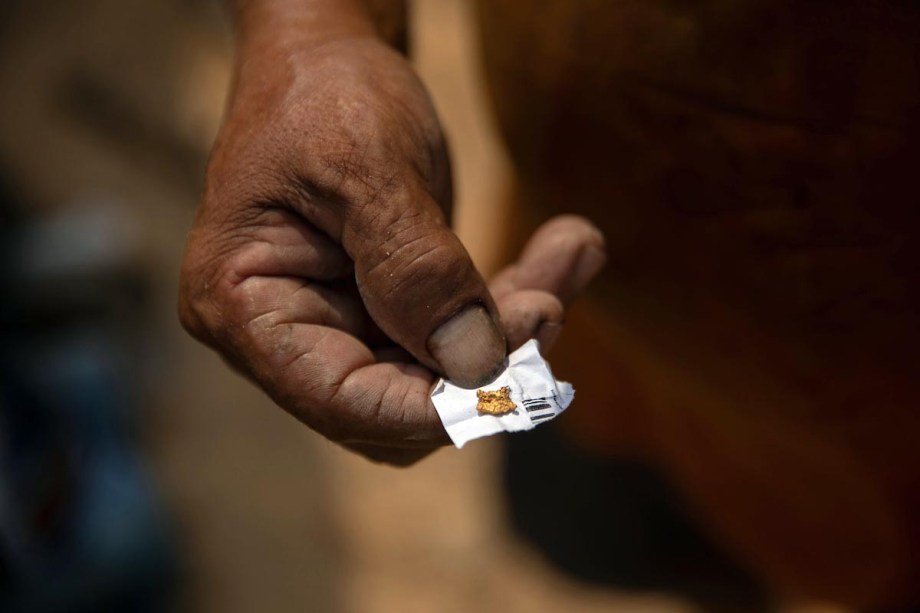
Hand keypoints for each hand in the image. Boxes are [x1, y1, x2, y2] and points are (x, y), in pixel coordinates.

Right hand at [179, 36, 604, 463]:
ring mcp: (338, 324)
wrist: (326, 55)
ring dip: (516, 328)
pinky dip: (514, 302)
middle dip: (487, 363)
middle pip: (400, 401)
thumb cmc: (324, 93)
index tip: (522, 371)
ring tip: (572, 250)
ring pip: (442, 375)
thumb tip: (475, 365)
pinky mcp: (386, 309)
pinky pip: (459, 336)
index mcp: (246, 308)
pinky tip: (566, 248)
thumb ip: (415, 267)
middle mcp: (287, 333)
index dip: (436, 405)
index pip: (345, 401)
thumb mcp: (366, 164)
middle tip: (551, 299)